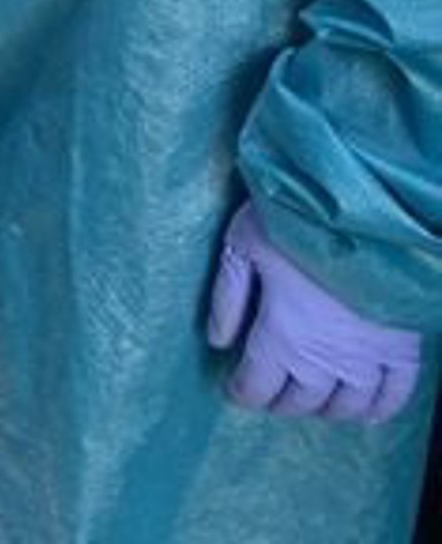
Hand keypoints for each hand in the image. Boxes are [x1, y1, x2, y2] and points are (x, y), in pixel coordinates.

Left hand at [206, 200, 423, 422]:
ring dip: (325, 409)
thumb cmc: (294, 217)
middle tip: (270, 392)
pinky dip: (379, 411)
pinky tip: (366, 413)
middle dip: (280, 401)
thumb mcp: (242, 244)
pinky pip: (395, 397)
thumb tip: (216, 341)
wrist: (362, 207)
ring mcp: (369, 358)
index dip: (242, 392)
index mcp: (283, 337)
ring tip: (312, 400)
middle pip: (300, 402)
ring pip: (346, 407)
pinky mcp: (403, 348)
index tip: (235, 389)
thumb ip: (227, 297)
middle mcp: (327, 360)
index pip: (257, 387)